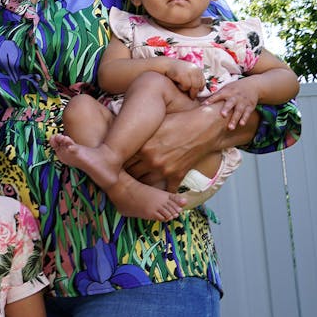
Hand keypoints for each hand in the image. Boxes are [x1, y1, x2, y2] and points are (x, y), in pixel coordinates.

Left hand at [126, 102, 254, 189]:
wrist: (203, 128)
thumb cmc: (178, 121)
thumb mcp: (154, 125)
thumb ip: (138, 136)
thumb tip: (122, 140)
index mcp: (142, 146)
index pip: (121, 159)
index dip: (116, 163)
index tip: (113, 165)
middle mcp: (150, 159)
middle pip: (130, 174)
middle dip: (126, 176)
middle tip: (121, 178)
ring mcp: (164, 169)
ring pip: (145, 184)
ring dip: (141, 186)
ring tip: (136, 187)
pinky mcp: (176, 175)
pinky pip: (167, 191)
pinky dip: (163, 194)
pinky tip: (159, 196)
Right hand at [161, 59, 204, 97]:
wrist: (163, 64)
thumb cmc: (174, 71)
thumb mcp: (186, 73)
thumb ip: (193, 78)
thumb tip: (200, 90)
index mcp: (197, 69)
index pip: (203, 82)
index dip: (199, 88)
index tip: (194, 92)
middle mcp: (195, 70)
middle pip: (199, 85)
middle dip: (194, 92)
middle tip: (190, 96)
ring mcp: (189, 72)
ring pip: (194, 87)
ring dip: (188, 90)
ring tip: (182, 88)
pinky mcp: (183, 75)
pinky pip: (186, 86)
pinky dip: (182, 88)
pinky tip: (177, 85)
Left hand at [204, 79, 259, 129]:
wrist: (253, 85)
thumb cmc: (235, 88)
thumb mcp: (226, 88)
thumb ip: (216, 95)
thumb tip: (201, 103)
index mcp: (227, 91)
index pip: (218, 95)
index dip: (211, 99)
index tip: (205, 104)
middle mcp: (235, 96)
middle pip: (230, 103)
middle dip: (226, 109)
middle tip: (222, 115)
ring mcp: (243, 102)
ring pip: (239, 111)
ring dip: (234, 119)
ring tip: (230, 127)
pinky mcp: (250, 106)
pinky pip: (247, 113)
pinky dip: (244, 118)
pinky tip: (241, 124)